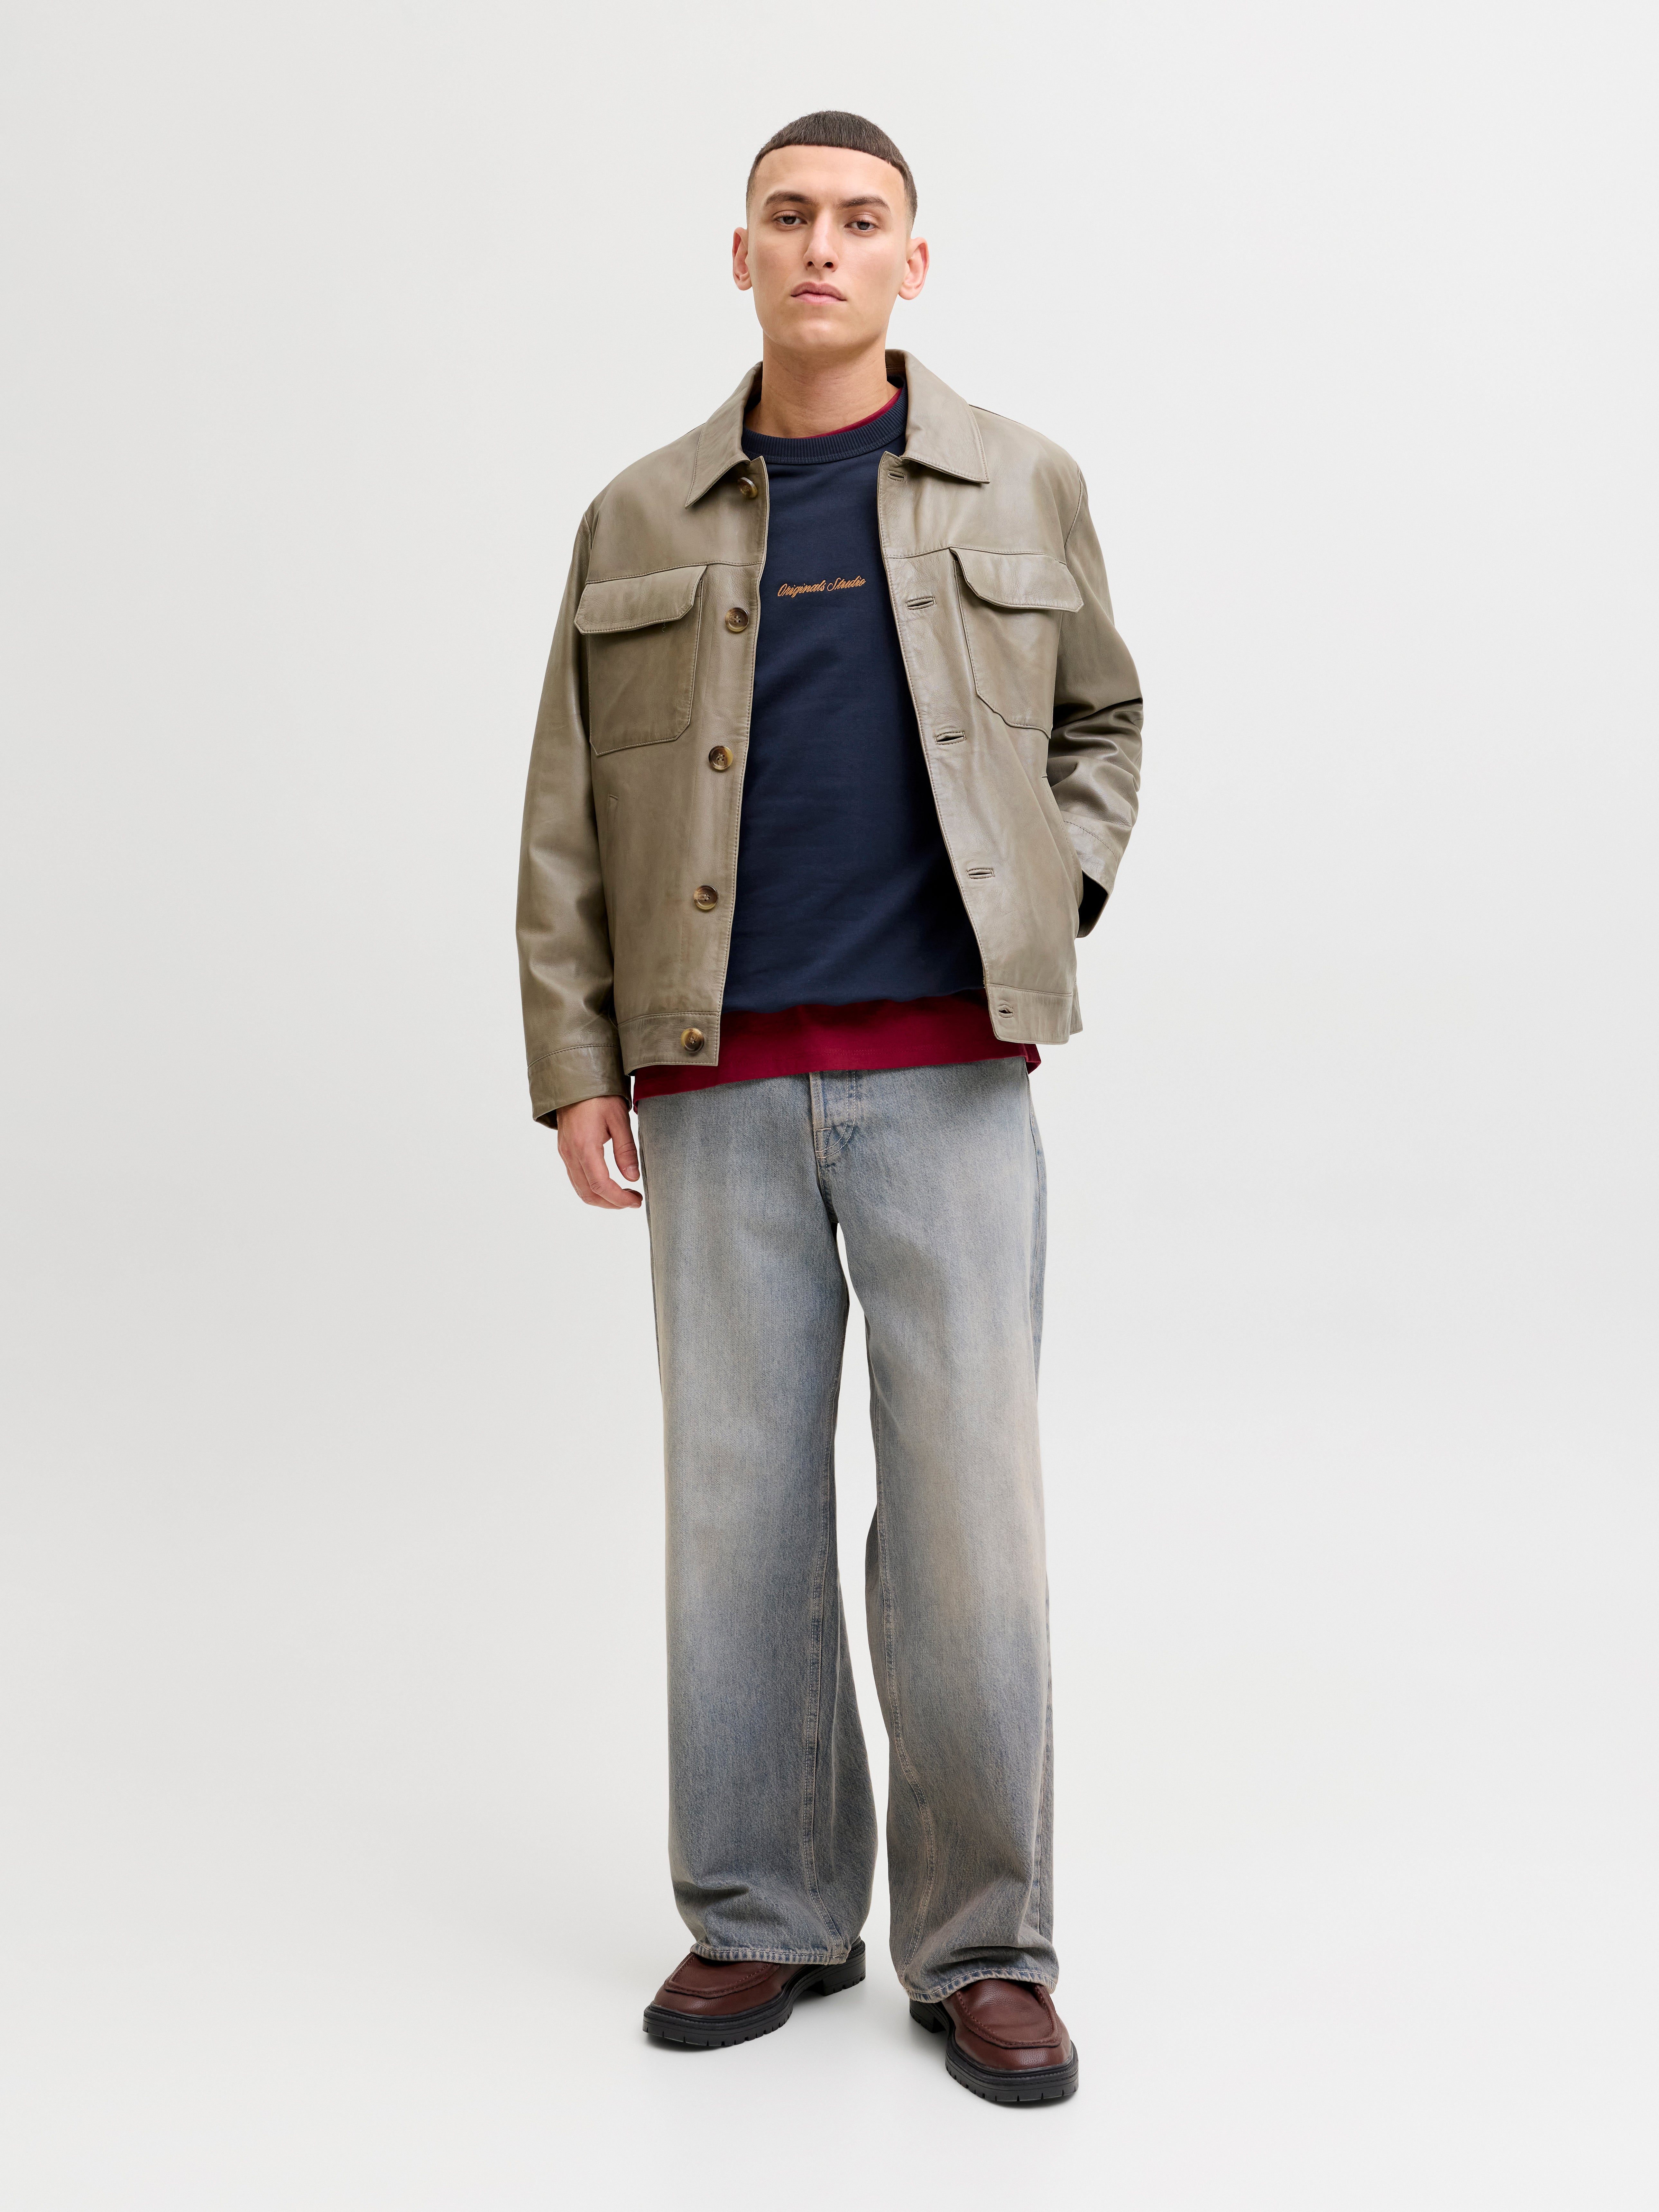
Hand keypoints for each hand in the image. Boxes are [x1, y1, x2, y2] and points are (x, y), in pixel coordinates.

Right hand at [556, 1094, 641, 1209]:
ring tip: (623, 1194)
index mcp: (585, 1146)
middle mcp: (570, 1153)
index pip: (600, 1185)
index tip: (636, 1201)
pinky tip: (608, 1183)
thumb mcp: (619, 1119)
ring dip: (601, 1198)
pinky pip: (576, 1178)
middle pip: (587, 1193)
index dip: (619, 1199)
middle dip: (611, 1204)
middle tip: (633, 1201)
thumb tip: (632, 1178)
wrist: (575, 1079)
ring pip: (580, 1189)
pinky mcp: (564, 1150)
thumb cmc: (599, 1095)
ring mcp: (565, 1153)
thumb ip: (625, 1150)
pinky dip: (592, 1188)